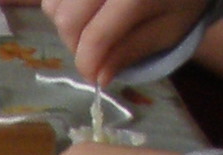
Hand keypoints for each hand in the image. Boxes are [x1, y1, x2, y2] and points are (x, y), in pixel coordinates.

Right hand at [40, 0, 209, 83]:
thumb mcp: (169, 29)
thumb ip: (132, 50)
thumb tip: (98, 77)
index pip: (95, 36)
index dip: (88, 65)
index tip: (94, 79)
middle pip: (67, 20)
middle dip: (76, 46)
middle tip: (96, 52)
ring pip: (53, 5)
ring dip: (66, 24)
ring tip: (91, 26)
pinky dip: (63, 5)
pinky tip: (85, 9)